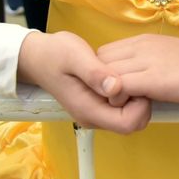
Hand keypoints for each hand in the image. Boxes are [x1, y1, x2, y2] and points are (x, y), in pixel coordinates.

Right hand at [16, 31, 150, 133]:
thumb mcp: (74, 56)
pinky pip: (122, 106)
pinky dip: (128, 92)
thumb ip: (95, 73)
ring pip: (130, 115)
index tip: (133, 81)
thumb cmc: (54, 54)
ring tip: (125, 72)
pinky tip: (121, 74)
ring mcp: (95, 113)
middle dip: (141, 100)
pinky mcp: (98, 105)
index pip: (128, 123)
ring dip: (135, 95)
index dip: (139, 104)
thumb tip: (116, 87)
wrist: (37, 57)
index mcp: (89, 110)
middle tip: (131, 74)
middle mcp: (93, 117)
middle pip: (133, 122)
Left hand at [96, 35, 178, 105]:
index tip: (117, 92)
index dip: (104, 75)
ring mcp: (146, 61)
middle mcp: (142, 46)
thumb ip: (150, 68)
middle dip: (100, 84)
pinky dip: (118, 100)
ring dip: (108, 95)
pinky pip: (117, 88)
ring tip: (127, 108)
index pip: (105, 54)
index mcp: (146, 41)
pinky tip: (135, 109)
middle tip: (117, 103)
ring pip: (103, 75)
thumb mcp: (172, 60)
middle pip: (98, 63)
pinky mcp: (154, 79)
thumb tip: (139, 86)